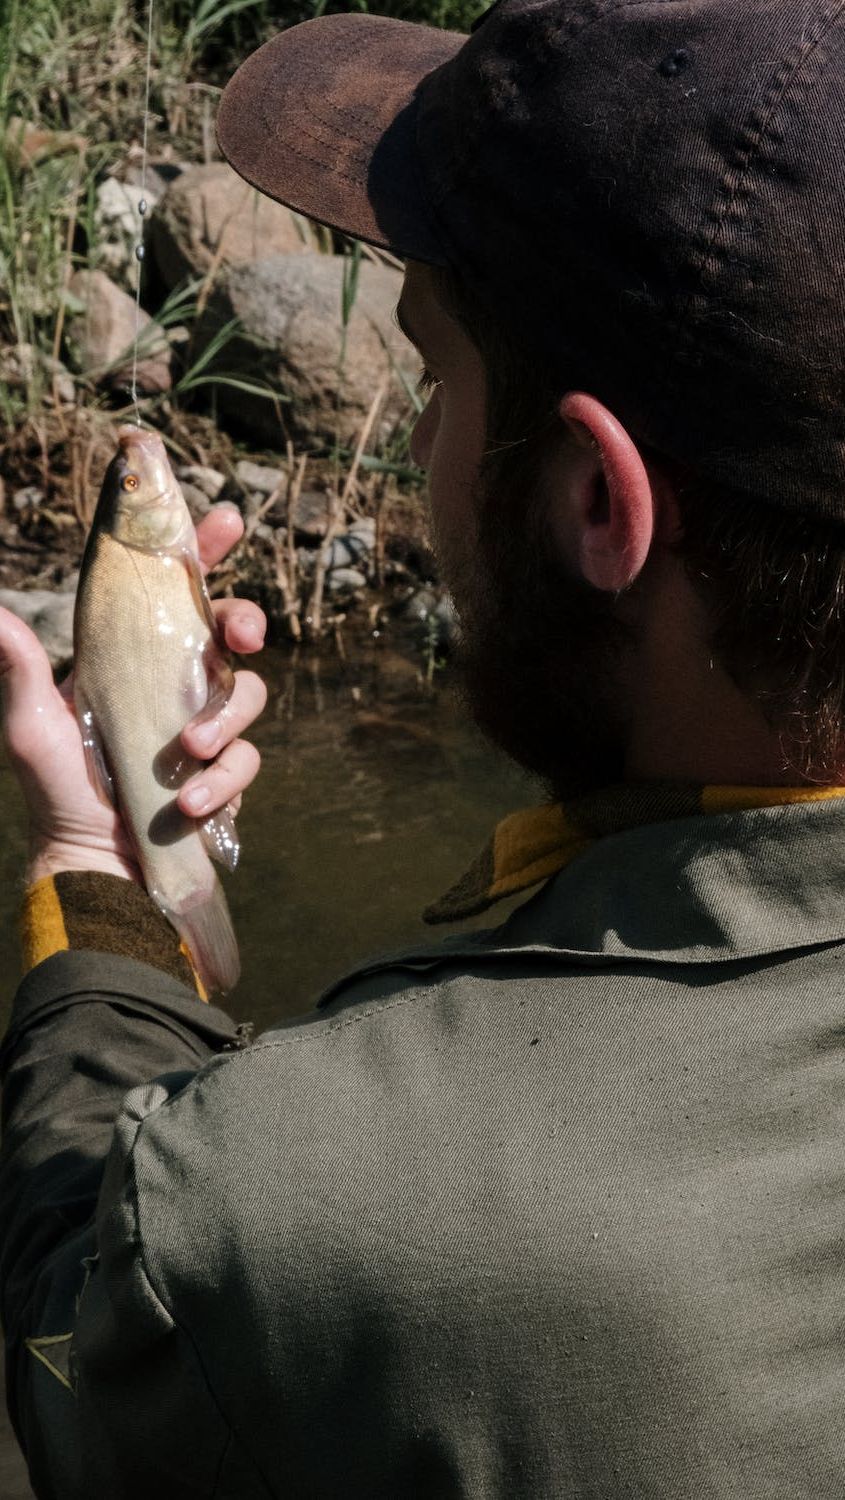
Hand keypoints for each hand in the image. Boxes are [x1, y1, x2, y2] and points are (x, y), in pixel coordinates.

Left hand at [0, 504, 266, 885]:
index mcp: (133, 656)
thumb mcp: (30, 721)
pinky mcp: (225, 773)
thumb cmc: (56, 788)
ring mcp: (206, 728)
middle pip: (232, 631)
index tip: (226, 522)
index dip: (203, 551)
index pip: (173, 591)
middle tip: (242, 635)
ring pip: (250, 694)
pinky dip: (223, 780)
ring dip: (226, 718)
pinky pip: (247, 760)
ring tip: (187, 751)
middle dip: (247, 621)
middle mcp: (176, 684)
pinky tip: (191, 803)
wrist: (90, 863)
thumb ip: (18, 663)